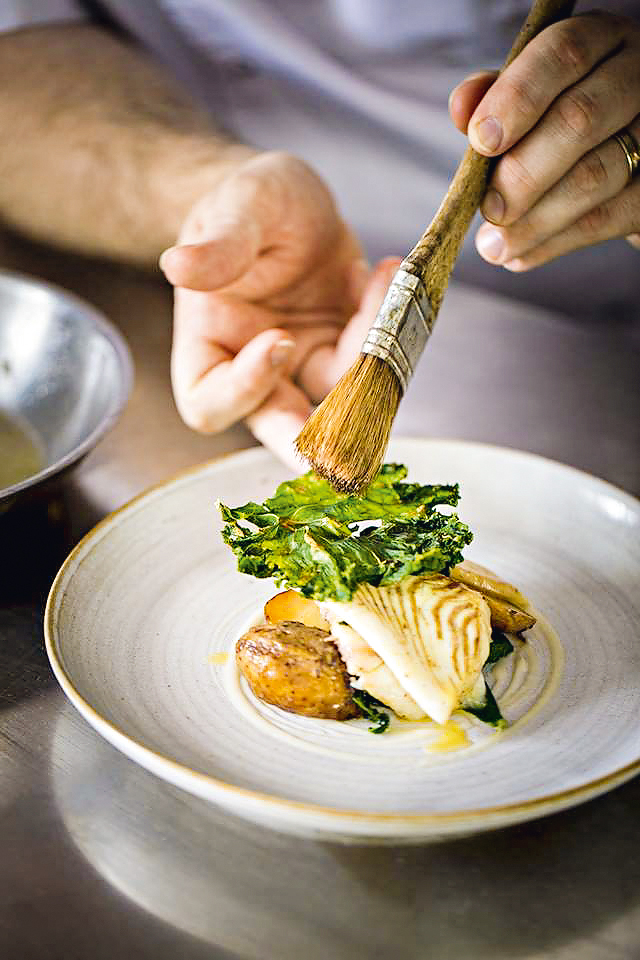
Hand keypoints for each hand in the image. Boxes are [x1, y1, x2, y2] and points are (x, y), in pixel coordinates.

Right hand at [160, 151, 397, 466]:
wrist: (289, 198)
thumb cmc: (247, 202)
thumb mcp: (236, 208)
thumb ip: (217, 244)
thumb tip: (178, 266)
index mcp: (208, 348)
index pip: (212, 401)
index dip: (245, 387)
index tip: (279, 339)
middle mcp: (255, 370)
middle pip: (279, 427)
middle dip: (318, 438)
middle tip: (351, 452)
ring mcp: (304, 365)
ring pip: (339, 399)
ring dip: (370, 356)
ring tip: (381, 282)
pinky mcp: (345, 349)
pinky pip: (373, 359)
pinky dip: (387, 321)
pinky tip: (385, 271)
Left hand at [449, 11, 639, 270]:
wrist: (623, 162)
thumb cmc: (558, 123)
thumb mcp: (530, 99)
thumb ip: (495, 98)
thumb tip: (462, 108)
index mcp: (600, 42)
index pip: (563, 53)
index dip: (517, 97)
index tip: (481, 142)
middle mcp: (636, 77)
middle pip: (580, 118)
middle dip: (523, 172)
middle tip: (489, 210)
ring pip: (595, 176)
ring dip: (534, 221)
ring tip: (493, 247)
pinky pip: (608, 219)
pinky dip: (555, 244)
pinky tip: (519, 256)